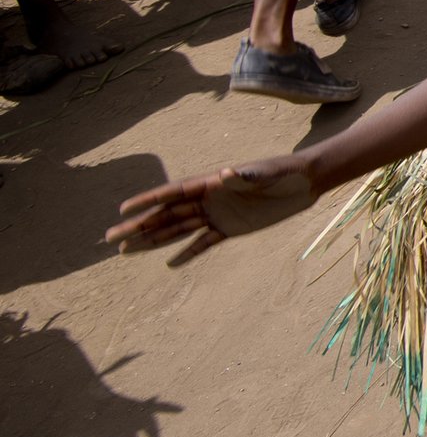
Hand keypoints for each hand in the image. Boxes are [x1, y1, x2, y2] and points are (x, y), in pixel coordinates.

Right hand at [108, 158, 317, 262]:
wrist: (305, 182)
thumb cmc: (284, 172)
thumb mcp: (266, 173)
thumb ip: (245, 175)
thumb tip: (224, 174)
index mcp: (211, 183)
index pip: (172, 193)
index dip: (148, 200)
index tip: (122, 210)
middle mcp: (209, 199)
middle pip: (167, 215)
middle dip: (139, 226)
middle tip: (110, 237)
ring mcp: (218, 214)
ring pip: (178, 230)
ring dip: (153, 240)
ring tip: (125, 250)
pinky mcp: (231, 228)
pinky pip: (203, 243)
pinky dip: (187, 253)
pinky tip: (169, 264)